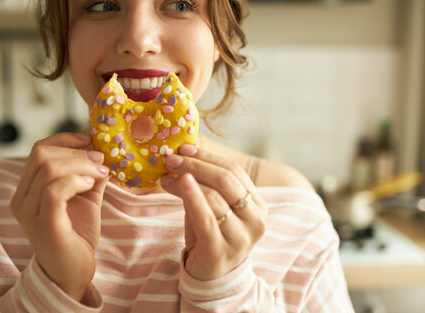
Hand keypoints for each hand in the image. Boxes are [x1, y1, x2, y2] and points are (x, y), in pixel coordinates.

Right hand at [10, 132, 108, 300]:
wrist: (73, 271)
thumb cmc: (77, 234)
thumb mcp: (86, 197)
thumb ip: (89, 174)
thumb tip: (100, 151)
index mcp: (27, 189)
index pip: (38, 150)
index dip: (64, 138)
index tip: (89, 139)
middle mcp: (22, 199)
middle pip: (41, 154)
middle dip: (76, 152)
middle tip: (99, 160)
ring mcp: (30, 212)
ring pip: (48, 169)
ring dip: (81, 165)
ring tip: (99, 174)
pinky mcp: (44, 224)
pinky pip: (53, 191)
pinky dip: (75, 181)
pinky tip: (90, 185)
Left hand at [160, 144, 268, 279]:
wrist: (211, 275)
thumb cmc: (211, 234)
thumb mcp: (212, 206)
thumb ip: (205, 183)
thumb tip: (182, 153)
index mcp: (258, 205)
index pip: (234, 171)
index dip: (208, 157)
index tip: (183, 148)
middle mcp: (256, 220)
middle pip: (226, 180)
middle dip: (196, 165)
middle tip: (171, 158)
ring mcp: (241, 237)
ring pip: (214, 197)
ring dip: (186, 180)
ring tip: (166, 176)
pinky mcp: (221, 250)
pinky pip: (205, 218)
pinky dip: (192, 198)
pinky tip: (178, 184)